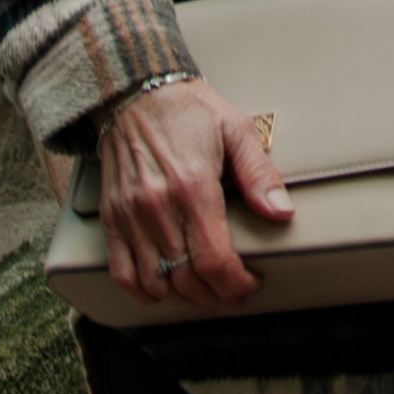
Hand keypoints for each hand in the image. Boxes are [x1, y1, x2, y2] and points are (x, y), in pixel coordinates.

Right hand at [97, 78, 292, 311]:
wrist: (134, 93)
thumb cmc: (187, 110)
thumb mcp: (235, 129)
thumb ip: (259, 174)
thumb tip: (282, 211)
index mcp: (192, 186)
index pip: (214, 260)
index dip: (236, 284)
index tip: (250, 285)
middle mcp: (157, 207)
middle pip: (187, 279)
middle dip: (217, 298)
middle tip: (236, 296)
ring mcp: (130, 216)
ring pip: (156, 283)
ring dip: (185, 300)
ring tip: (208, 296)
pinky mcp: (112, 219)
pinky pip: (122, 273)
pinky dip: (144, 292)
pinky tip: (165, 291)